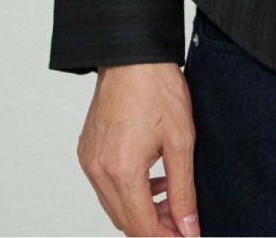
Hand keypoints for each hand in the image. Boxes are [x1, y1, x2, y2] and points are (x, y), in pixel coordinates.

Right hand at [76, 62, 199, 235]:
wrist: (132, 55)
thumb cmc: (158, 88)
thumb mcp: (181, 140)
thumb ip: (184, 189)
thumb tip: (188, 227)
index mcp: (121, 170)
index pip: (141, 226)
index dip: (166, 237)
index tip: (186, 235)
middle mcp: (98, 171)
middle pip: (125, 221)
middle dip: (155, 226)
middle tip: (183, 219)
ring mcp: (89, 161)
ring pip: (114, 206)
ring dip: (141, 210)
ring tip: (172, 196)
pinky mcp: (87, 152)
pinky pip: (105, 187)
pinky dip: (128, 191)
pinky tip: (152, 178)